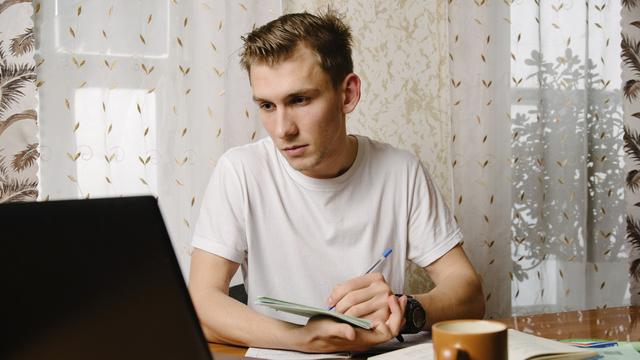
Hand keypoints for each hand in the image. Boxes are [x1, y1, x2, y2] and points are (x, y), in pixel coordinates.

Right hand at [291, 295, 406, 352]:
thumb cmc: (316, 334)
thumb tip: (352, 334)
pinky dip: (382, 312)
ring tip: (394, 297)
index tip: (393, 299)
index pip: (388, 332)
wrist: (307, 337)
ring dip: (391, 311)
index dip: (395, 317)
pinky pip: (377, 322)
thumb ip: (340, 331)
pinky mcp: (358, 328)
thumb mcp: (326, 330)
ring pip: (385, 324)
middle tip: (399, 296)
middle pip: (391, 328)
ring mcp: (363, 334)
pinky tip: (382, 303)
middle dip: (397, 312)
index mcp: (361, 340)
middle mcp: (365, 338)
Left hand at [326, 272, 393, 324]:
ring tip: (342, 317)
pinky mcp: (385, 316)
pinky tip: (351, 323)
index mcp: (376, 277)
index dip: (336, 295)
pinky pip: (362, 321)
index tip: (330, 302)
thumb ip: (345, 290)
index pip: (350, 285)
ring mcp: (385, 302)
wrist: (389, 312)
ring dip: (345, 316)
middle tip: (336, 312)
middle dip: (339, 307)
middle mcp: (383, 288)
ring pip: (355, 310)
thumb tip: (331, 299)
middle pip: (352, 297)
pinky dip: (354, 324)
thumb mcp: (359, 289)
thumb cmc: (370, 299)